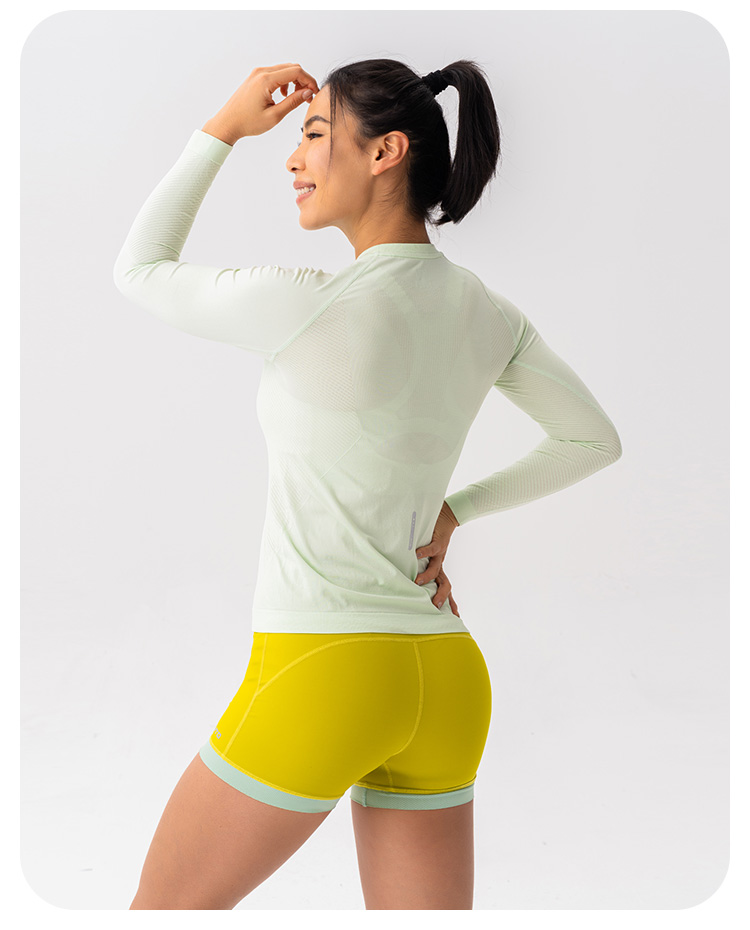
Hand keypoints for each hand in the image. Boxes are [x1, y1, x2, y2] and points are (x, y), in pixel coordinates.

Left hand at [202, 63, 318, 143]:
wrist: (228, 123)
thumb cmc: (247, 122)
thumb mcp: (274, 116)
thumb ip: (293, 102)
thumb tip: (308, 93)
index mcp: (266, 80)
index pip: (296, 72)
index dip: (309, 81)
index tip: (315, 93)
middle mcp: (261, 72)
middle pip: (291, 67)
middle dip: (303, 81)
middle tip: (308, 97)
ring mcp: (258, 73)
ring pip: (284, 70)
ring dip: (294, 81)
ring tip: (296, 98)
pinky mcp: (256, 77)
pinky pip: (276, 73)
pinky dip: (285, 81)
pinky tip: (284, 95)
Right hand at [415, 502, 460, 615]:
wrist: (447, 517)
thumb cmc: (433, 537)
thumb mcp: (427, 555)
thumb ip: (418, 565)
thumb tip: (405, 577)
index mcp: (438, 569)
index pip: (445, 589)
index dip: (450, 604)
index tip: (454, 618)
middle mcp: (440, 564)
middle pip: (445, 584)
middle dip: (441, 596)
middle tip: (434, 606)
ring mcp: (439, 555)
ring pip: (437, 570)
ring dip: (427, 577)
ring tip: (418, 581)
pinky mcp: (438, 542)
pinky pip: (431, 549)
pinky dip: (423, 553)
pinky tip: (416, 555)